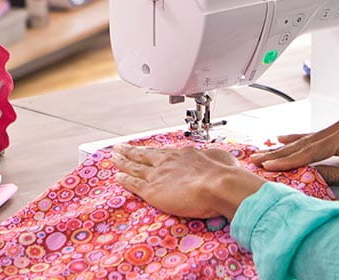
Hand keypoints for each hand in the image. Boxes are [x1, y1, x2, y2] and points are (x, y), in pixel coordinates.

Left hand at [111, 143, 265, 219]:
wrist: (219, 184)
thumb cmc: (223, 173)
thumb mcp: (220, 158)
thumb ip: (213, 157)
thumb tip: (215, 157)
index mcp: (183, 155)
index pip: (163, 153)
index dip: (152, 152)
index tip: (146, 150)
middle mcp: (167, 162)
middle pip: (144, 156)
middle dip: (131, 152)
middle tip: (120, 147)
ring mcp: (158, 175)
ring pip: (135, 167)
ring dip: (123, 162)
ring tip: (114, 157)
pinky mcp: (152, 190)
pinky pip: (133, 184)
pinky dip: (124, 179)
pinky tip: (117, 176)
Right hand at [248, 117, 338, 199]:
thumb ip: (334, 175)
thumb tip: (308, 174)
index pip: (310, 150)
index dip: (287, 161)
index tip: (268, 167)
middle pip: (305, 142)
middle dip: (279, 152)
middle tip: (256, 159)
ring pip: (309, 138)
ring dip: (286, 147)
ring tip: (264, 152)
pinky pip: (318, 137)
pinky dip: (300, 141)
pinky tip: (285, 140)